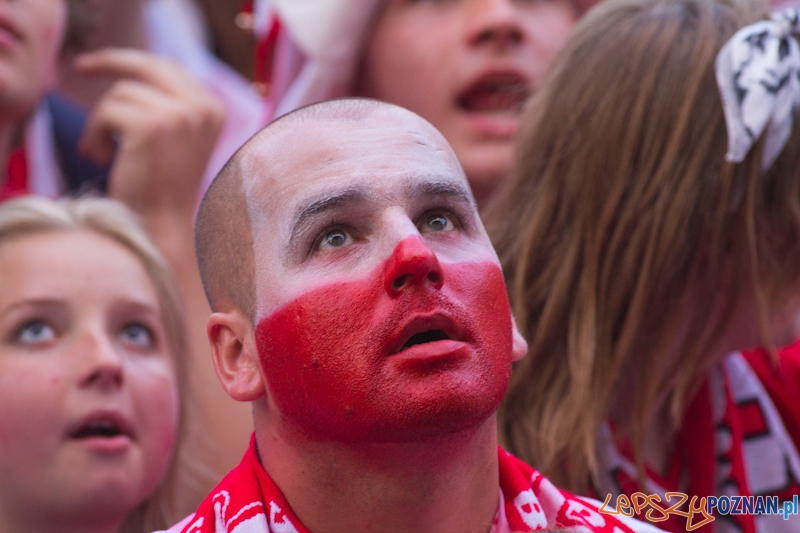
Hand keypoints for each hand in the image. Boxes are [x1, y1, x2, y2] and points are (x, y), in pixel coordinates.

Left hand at [77, 48, 225, 218]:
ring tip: (101, 153)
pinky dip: (94, 134)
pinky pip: (107, 111)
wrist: (163, 226)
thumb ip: (170, 104)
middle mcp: (202, 107)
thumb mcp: (177, 139)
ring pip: (121, 92)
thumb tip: (135, 65)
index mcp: (213, 109)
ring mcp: (179, 115)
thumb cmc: (162, 188)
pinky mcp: (151, 126)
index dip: (133, 63)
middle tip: (80, 67)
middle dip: (109, 61)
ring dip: (101, 122)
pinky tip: (101, 158)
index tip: (101, 66)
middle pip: (146, 65)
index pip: (168, 67)